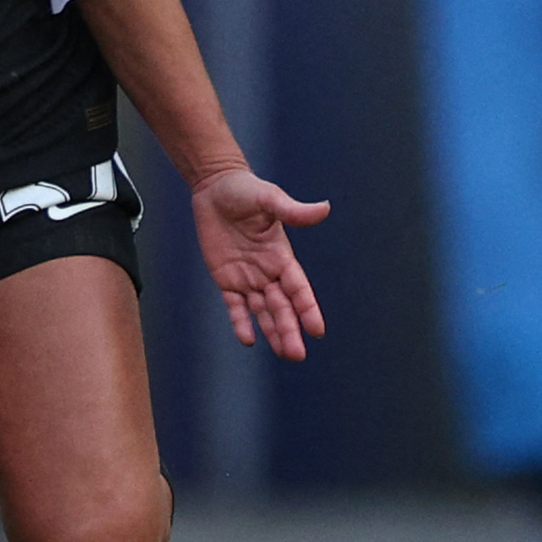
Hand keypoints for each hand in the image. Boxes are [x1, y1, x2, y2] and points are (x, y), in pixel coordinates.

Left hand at [192, 167, 329, 361]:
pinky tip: (248, 339)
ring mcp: (247, 276)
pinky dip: (240, 321)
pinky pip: (235, 304)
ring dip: (273, 331)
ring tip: (285, 353)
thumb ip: (293, 210)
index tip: (317, 330)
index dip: (307, 309)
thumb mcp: (270, 199)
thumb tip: (324, 209)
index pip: (298, 288)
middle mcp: (268, 271)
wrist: (216, 187)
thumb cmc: (246, 190)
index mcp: (282, 256)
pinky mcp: (225, 278)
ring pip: (262, 310)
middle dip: (289, 329)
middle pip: (282, 306)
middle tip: (297, 354)